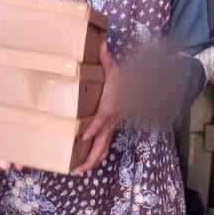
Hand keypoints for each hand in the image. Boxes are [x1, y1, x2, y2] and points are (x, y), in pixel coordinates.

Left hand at [72, 40, 124, 175]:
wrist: (138, 88)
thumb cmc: (124, 79)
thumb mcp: (115, 68)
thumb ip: (106, 58)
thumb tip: (102, 44)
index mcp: (110, 106)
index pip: (102, 119)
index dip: (94, 128)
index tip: (83, 136)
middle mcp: (111, 121)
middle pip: (102, 144)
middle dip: (89, 158)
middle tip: (75, 169)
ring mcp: (111, 127)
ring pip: (103, 149)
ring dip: (91, 161)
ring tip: (77, 170)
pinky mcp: (111, 129)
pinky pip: (104, 146)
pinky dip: (95, 156)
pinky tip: (84, 161)